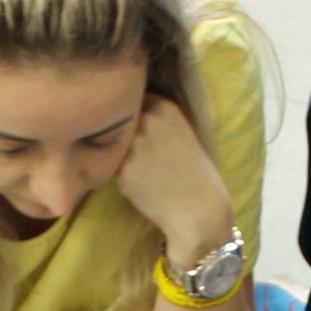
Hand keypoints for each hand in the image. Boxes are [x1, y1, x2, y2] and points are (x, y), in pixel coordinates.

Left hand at [115, 97, 232, 262]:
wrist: (199, 209)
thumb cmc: (194, 173)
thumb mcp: (181, 132)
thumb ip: (154, 119)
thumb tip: (122, 113)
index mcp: (165, 106)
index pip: (132, 100)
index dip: (133, 117)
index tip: (141, 131)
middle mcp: (147, 120)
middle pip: (120, 122)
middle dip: (124, 135)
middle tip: (144, 156)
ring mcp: (133, 144)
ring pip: (113, 145)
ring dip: (120, 155)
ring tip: (144, 171)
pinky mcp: (121, 170)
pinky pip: (112, 168)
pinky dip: (122, 176)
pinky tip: (142, 185)